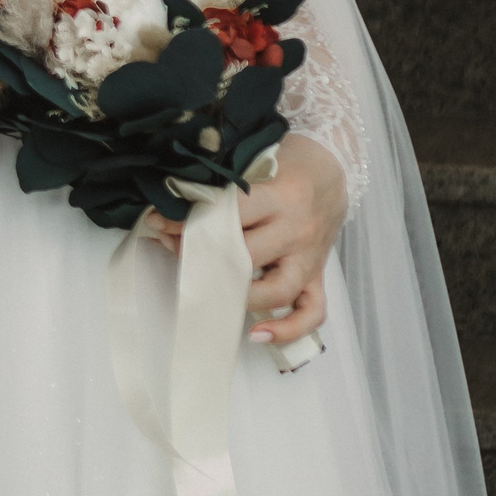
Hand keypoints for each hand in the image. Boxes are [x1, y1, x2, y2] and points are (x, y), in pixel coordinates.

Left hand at [145, 130, 344, 346]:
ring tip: (207, 288)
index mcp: (281, 197)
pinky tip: (257, 334)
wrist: (334, 165)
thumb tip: (175, 205)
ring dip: (237, 295)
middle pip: (245, 257)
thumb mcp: (257, 161)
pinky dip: (287, 329)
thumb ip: (224, 185)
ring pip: (275, 291)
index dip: (190, 223)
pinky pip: (311, 312)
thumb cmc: (290, 160)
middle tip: (174, 250)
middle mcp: (296, 231)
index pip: (230, 216)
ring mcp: (309, 258)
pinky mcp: (318, 275)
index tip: (160, 224)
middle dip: (203, 258)